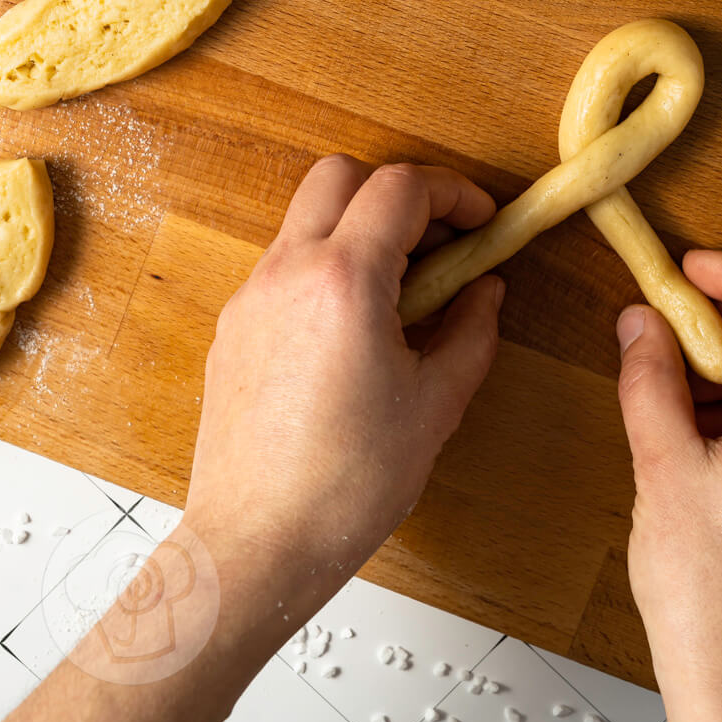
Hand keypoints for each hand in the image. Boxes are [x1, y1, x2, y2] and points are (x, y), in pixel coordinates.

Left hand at [184, 155, 503, 625]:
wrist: (256, 545)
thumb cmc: (346, 485)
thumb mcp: (435, 406)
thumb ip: (470, 332)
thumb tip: (486, 292)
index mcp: (344, 282)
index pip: (401, 188)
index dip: (454, 192)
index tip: (482, 221)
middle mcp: (288, 272)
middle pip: (341, 175)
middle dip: (398, 192)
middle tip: (439, 240)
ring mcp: (253, 296)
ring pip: (308, 217)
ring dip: (360, 228)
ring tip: (404, 290)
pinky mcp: (235, 327)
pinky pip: (287, 264)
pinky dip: (328, 265)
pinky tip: (358, 325)